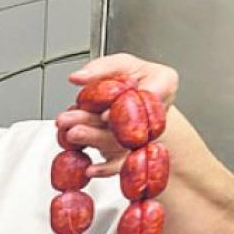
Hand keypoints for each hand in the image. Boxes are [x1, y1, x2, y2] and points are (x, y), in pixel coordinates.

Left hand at [57, 54, 180, 177]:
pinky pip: (121, 163)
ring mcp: (142, 133)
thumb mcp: (121, 64)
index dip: (126, 107)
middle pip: (126, 122)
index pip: (148, 96)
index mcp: (163, 84)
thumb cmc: (133, 80)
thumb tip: (77, 77)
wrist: (140, 101)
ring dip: (91, 139)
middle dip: (94, 122)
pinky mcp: (129, 150)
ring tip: (70, 133)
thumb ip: (101, 68)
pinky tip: (91, 169)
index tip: (104, 114)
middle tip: (71, 121)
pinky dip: (106, 168)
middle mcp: (155, 112)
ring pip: (118, 141)